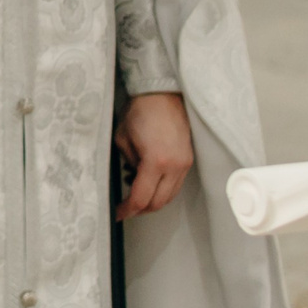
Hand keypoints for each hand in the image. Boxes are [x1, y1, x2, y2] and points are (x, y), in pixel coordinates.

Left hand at [114, 92, 193, 219]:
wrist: (162, 94)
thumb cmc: (140, 111)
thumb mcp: (122, 139)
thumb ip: (128, 163)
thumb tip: (131, 178)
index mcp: (156, 162)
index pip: (142, 198)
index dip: (128, 209)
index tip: (118, 214)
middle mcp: (175, 167)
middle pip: (159, 202)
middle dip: (141, 209)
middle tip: (126, 208)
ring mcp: (185, 164)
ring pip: (170, 196)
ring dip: (153, 201)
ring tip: (135, 195)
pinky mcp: (188, 159)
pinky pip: (175, 184)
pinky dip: (163, 189)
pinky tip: (149, 182)